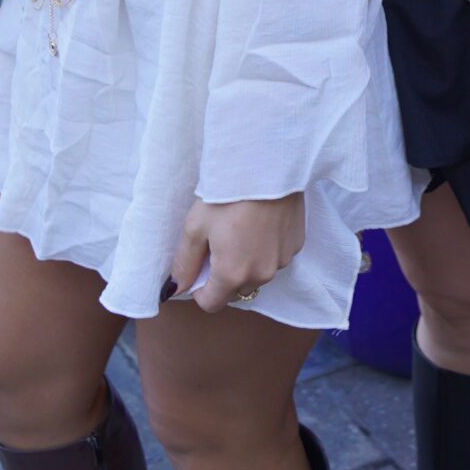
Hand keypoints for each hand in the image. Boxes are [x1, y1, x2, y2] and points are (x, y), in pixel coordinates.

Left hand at [167, 194, 306, 314]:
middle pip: (235, 290)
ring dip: (247, 262)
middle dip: (224, 275)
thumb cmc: (227, 194)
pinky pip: (276, 257)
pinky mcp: (296, 244)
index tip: (198, 264)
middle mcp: (261, 275)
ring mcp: (282, 261)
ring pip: (257, 274)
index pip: (211, 304)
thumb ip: (183, 263)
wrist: (267, 165)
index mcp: (232, 275)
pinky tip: (260, 223)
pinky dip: (266, 248)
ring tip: (241, 229)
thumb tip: (173, 290)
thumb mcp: (195, 227)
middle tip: (218, 241)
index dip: (199, 288)